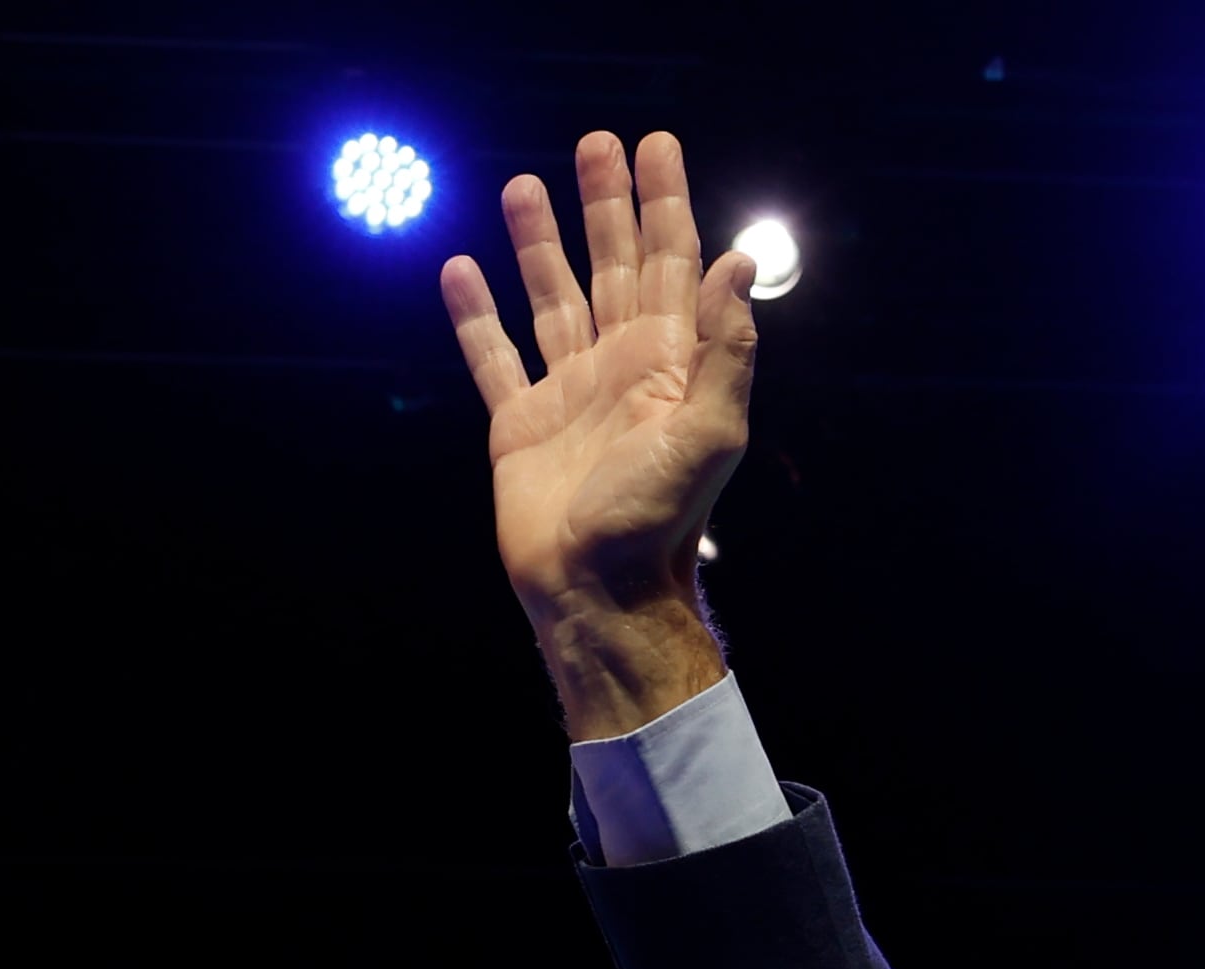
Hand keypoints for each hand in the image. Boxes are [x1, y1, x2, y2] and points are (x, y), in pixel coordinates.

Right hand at [437, 131, 758, 740]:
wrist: (599, 588)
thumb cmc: (659, 519)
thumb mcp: (710, 431)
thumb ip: (726, 348)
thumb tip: (743, 263)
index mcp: (669, 365)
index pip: (672, 265)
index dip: (665, 204)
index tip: (656, 147)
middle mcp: (620, 369)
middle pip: (613, 267)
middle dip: (606, 206)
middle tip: (597, 144)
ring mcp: (569, 394)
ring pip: (552, 298)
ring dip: (541, 244)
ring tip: (525, 185)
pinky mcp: (519, 424)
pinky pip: (493, 355)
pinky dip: (476, 313)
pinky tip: (462, 270)